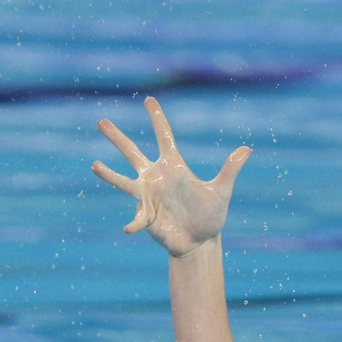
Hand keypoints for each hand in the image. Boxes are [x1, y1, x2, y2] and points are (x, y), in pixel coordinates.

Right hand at [92, 97, 250, 257]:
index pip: (164, 136)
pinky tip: (130, 228)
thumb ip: (230, 170)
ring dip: (109, 174)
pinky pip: (136, 218)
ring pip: (123, 181)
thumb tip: (248, 149)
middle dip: (117, 137)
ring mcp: (147, 196)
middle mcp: (155, 177)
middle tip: (100, 121)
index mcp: (173, 166)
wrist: (199, 241)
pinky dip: (133, 223)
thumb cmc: (210, 215)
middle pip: (132, 153)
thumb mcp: (221, 192)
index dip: (157, 118)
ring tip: (94, 164)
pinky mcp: (144, 216)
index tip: (148, 100)